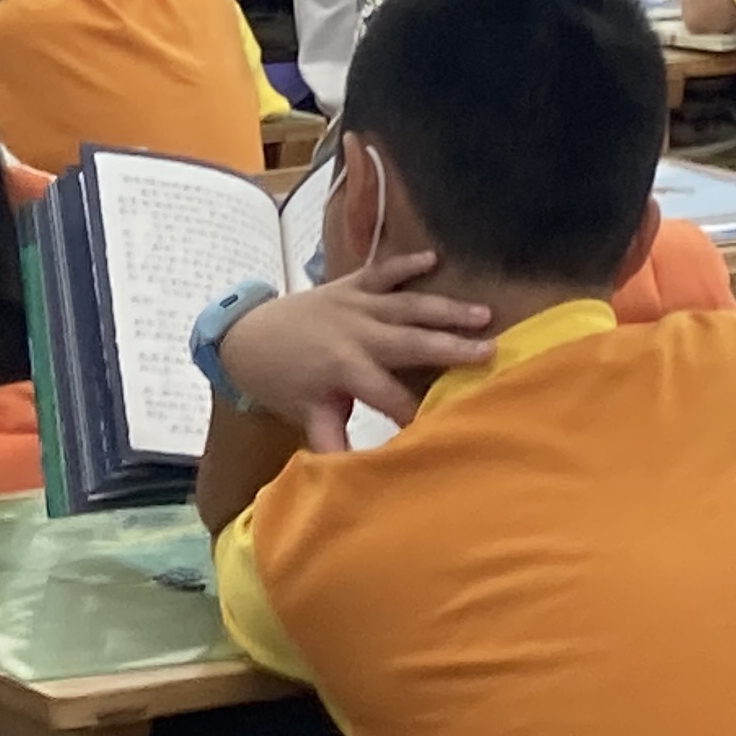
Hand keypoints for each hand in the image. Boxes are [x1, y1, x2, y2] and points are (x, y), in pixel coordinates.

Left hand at [213, 251, 491, 448]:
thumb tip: (353, 478)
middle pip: (410, 343)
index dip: (419, 410)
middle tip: (490, 352)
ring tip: (483, 313)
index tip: (455, 417)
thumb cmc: (282, 382)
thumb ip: (332, 441)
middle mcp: (354, 334)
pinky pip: (382, 271)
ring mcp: (354, 305)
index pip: (392, 396)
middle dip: (450, 348)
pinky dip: (406, 263)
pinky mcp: (349, 285)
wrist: (246, 337)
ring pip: (406, 306)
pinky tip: (434, 257)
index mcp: (344, 370)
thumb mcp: (307, 414)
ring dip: (444, 309)